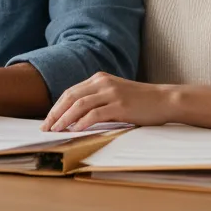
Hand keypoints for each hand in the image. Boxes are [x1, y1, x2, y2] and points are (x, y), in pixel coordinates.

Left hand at [42, 72, 176, 130]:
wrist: (165, 100)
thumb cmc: (140, 102)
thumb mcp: (115, 95)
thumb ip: (97, 100)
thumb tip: (75, 117)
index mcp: (99, 78)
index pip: (70, 92)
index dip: (57, 107)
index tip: (47, 121)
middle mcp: (102, 82)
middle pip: (70, 96)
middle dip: (55, 113)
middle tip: (46, 128)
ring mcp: (111, 92)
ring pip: (79, 104)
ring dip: (64, 119)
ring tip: (56, 131)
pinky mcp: (120, 105)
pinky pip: (95, 113)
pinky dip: (82, 122)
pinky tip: (75, 130)